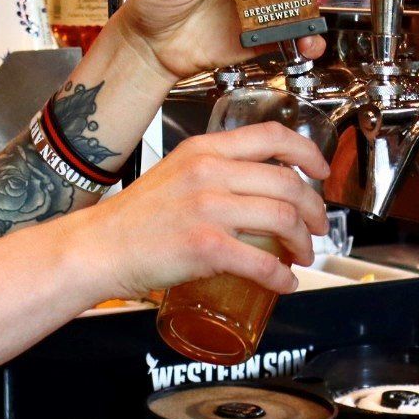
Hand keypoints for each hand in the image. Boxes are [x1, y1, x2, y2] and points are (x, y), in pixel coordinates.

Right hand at [74, 121, 330, 299]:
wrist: (98, 247)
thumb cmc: (132, 218)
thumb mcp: (174, 173)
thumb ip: (212, 171)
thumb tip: (255, 188)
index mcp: (203, 150)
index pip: (272, 136)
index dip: (308, 153)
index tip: (321, 171)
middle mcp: (209, 172)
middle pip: (289, 182)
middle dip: (315, 210)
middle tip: (316, 227)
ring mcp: (207, 208)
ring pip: (284, 218)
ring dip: (304, 242)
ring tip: (301, 255)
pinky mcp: (205, 245)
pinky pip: (262, 262)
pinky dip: (282, 276)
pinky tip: (283, 282)